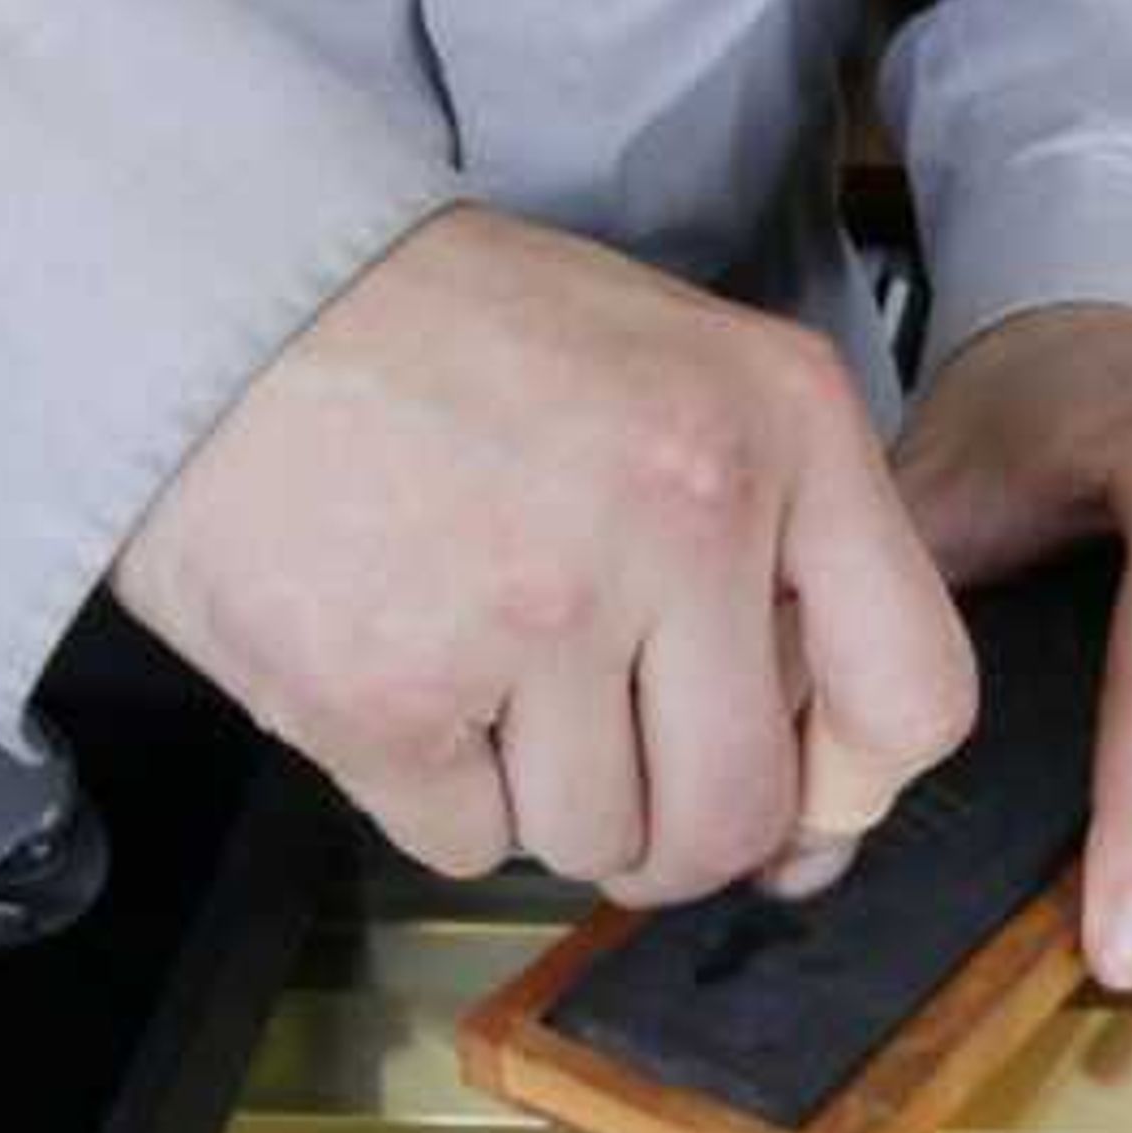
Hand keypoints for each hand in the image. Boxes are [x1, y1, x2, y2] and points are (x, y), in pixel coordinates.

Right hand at [112, 205, 975, 898]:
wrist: (215, 287)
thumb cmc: (445, 339)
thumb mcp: (674, 376)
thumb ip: (782, 559)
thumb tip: (826, 813)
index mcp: (780, 427)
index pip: (916, 699)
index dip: (851, 786)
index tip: (797, 790)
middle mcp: (681, 516)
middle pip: (742, 816)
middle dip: (675, 831)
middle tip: (602, 758)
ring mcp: (535, 612)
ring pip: (599, 843)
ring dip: (541, 799)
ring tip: (476, 662)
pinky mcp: (392, 698)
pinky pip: (466, 844)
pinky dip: (430, 794)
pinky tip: (397, 665)